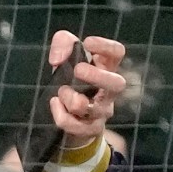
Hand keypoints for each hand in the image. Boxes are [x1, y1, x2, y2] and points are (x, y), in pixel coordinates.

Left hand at [46, 30, 127, 155]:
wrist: (69, 120)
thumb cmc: (71, 82)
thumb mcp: (65, 59)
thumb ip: (62, 45)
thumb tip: (57, 59)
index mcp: (106, 68)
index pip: (118, 53)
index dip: (106, 46)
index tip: (87, 42)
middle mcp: (109, 91)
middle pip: (118, 84)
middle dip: (98, 76)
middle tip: (78, 70)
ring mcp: (102, 111)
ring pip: (96, 108)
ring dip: (74, 99)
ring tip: (61, 91)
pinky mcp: (90, 129)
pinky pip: (78, 126)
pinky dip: (62, 116)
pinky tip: (54, 104)